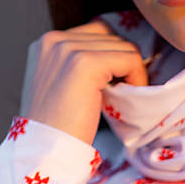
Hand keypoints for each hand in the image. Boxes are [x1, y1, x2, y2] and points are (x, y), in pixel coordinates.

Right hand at [20, 20, 148, 145]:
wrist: (47, 150)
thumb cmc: (57, 130)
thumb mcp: (62, 88)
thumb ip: (78, 69)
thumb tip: (112, 63)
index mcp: (47, 43)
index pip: (93, 33)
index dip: (111, 56)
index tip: (117, 83)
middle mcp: (55, 39)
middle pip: (109, 35)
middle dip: (122, 61)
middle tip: (126, 90)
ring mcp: (68, 48)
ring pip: (121, 44)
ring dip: (132, 70)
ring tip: (126, 95)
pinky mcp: (85, 63)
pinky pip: (129, 57)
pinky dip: (137, 76)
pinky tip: (130, 95)